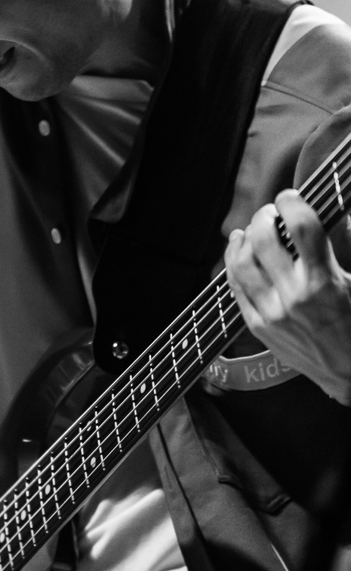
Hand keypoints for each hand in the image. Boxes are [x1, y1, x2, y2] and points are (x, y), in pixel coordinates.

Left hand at [225, 189, 350, 404]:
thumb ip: (343, 245)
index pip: (301, 226)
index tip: (291, 197)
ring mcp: (271, 312)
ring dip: (243, 238)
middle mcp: (294, 296)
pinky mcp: (258, 326)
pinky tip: (239, 250)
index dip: (293, 202)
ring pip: (241, 262)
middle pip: (264, 239)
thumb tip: (335, 213)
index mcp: (325, 281)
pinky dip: (232, 263)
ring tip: (251, 229)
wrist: (349, 373)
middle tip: (272, 213)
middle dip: (265, 216)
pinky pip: (234, 287)